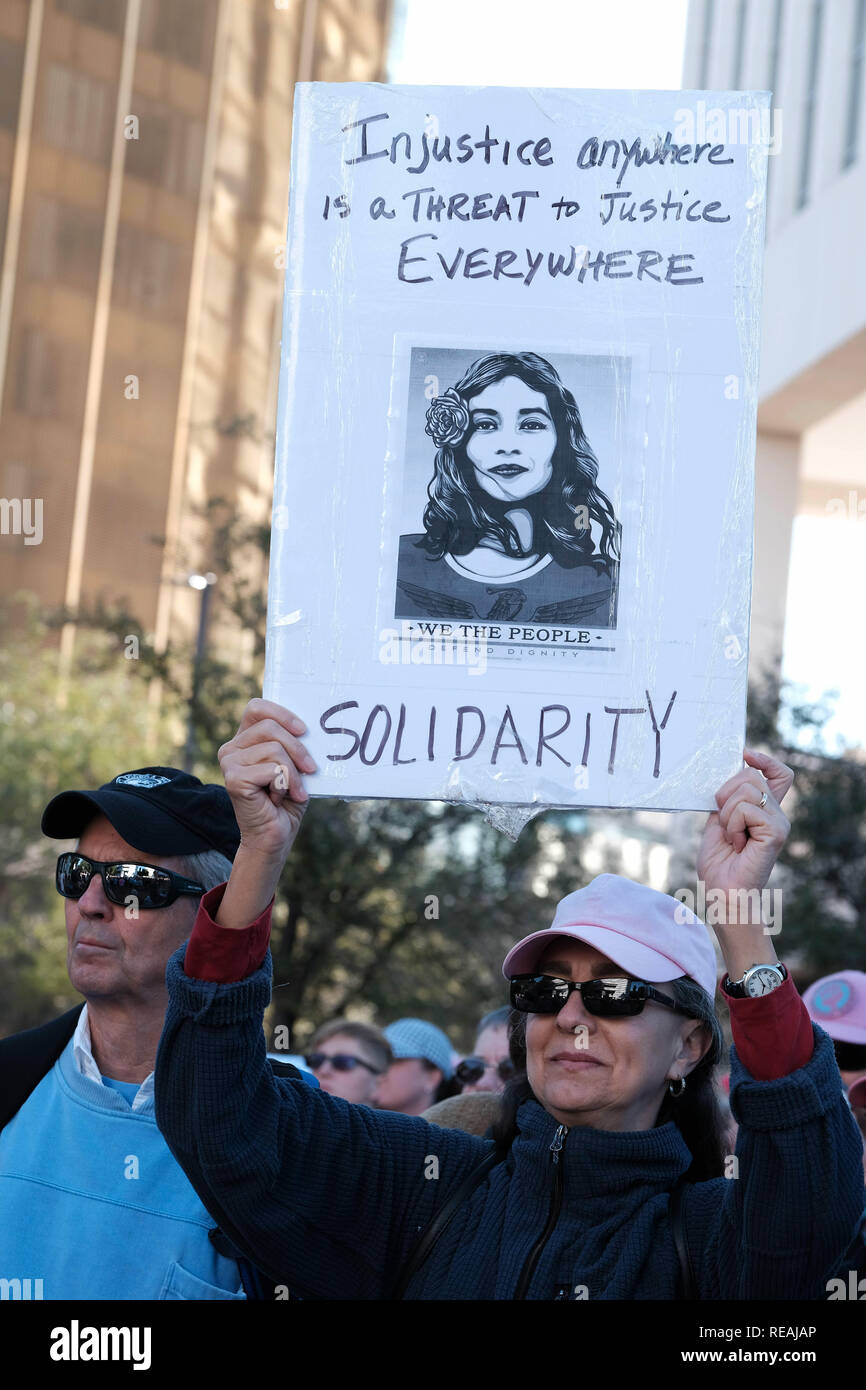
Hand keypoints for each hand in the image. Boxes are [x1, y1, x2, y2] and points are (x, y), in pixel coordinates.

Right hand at [218, 698, 314, 860]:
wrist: (274, 837)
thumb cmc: (287, 801)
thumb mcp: (294, 765)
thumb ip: (294, 744)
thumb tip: (309, 727)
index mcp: (244, 740)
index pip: (257, 708)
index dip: (282, 714)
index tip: (304, 730)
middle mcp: (231, 748)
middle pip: (270, 727)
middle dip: (298, 748)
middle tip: (311, 769)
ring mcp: (229, 763)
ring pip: (274, 749)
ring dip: (293, 774)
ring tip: (292, 792)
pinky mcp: (233, 779)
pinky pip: (272, 769)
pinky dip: (285, 786)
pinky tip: (278, 800)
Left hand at [697, 748, 792, 896]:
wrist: (724, 894)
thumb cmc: (720, 864)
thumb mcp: (719, 822)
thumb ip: (728, 800)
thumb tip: (731, 773)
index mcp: (765, 811)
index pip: (779, 774)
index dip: (764, 760)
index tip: (745, 754)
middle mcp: (777, 814)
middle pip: (751, 776)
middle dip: (725, 793)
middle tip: (724, 822)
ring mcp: (779, 823)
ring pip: (745, 791)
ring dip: (727, 814)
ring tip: (732, 837)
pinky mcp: (776, 832)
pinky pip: (745, 809)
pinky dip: (732, 825)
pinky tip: (737, 844)